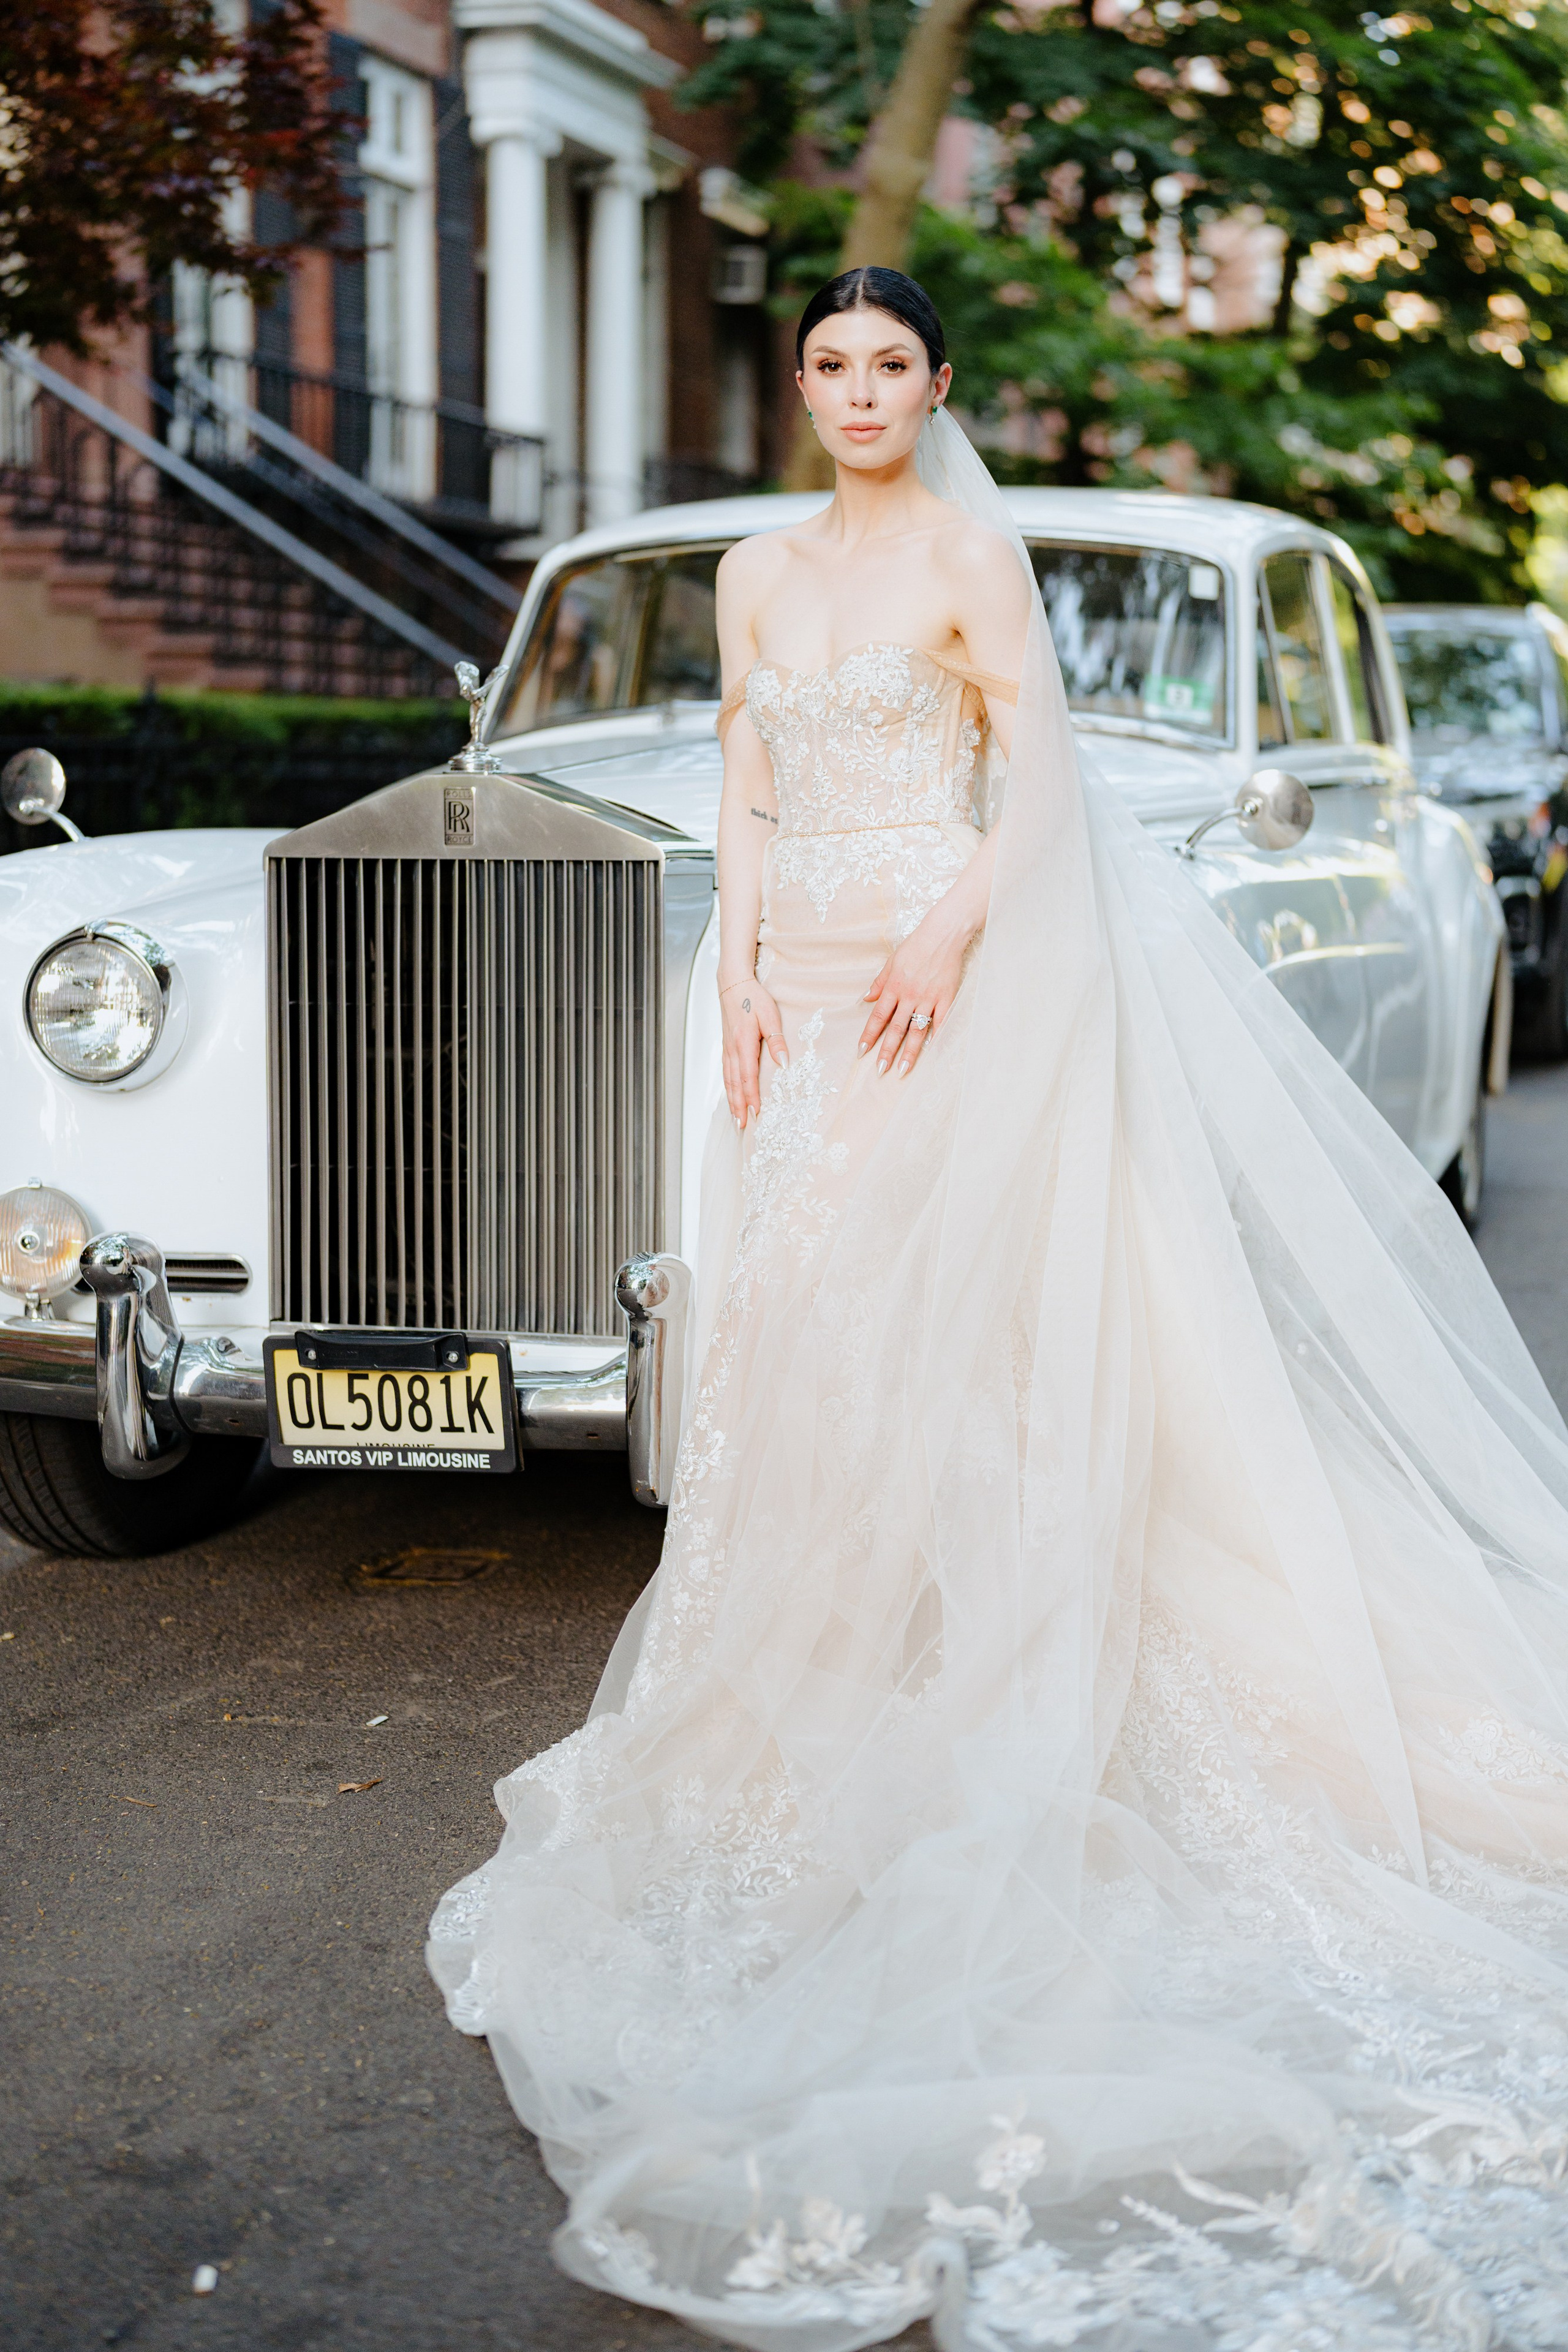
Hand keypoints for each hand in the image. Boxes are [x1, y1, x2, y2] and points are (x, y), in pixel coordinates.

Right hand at [721, 979, 787, 1127]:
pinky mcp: (726, 1045)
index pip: (748, 1076)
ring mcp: (727, 1048)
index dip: (751, 1097)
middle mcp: (732, 1049)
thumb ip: (776, 1040)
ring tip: (735, 1117)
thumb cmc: (753, 997)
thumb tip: (784, 1063)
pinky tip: (730, 1095)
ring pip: (728, 1079)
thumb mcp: (771, 1016)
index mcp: (744, 1043)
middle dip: (739, 1106)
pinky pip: (725, 1071)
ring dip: (732, 1100)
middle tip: (743, 1125)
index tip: (755, 1113)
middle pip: (735, 1083)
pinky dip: (728, 1087)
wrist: (732, 983)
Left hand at [859, 907, 974, 1076]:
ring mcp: (928, 998)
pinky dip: (937, 1037)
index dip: (869, 1035)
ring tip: (903, 1070)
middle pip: (896, 1029)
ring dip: (909, 1052)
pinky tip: (932, 1052)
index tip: (862, 1052)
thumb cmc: (916, 946)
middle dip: (887, 1051)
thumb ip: (879, 982)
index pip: (878, 1016)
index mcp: (893, 987)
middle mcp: (909, 996)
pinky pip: (941, 1021)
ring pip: (917, 1030)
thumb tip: (866, 998)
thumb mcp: (892, 961)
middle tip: (880, 1070)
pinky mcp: (946, 997)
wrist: (942, 934)